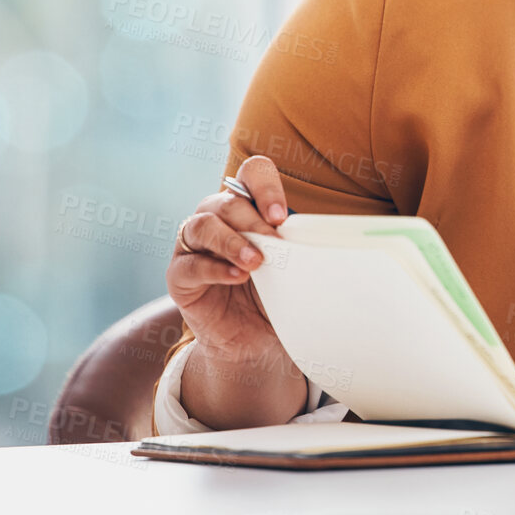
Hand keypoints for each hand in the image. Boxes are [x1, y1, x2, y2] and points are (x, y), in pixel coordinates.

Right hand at [166, 155, 305, 427]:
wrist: (255, 342)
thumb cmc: (277, 294)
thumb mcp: (294, 265)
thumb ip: (302, 243)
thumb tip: (335, 234)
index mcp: (247, 206)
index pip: (251, 173)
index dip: (265, 186)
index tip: (281, 216)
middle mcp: (215, 218)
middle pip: (226, 201)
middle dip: (253, 220)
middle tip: (276, 244)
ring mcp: (192, 247)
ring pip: (201, 225)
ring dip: (232, 241)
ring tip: (256, 263)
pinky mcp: (179, 277)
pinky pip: (188, 265)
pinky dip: (214, 268)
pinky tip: (237, 278)